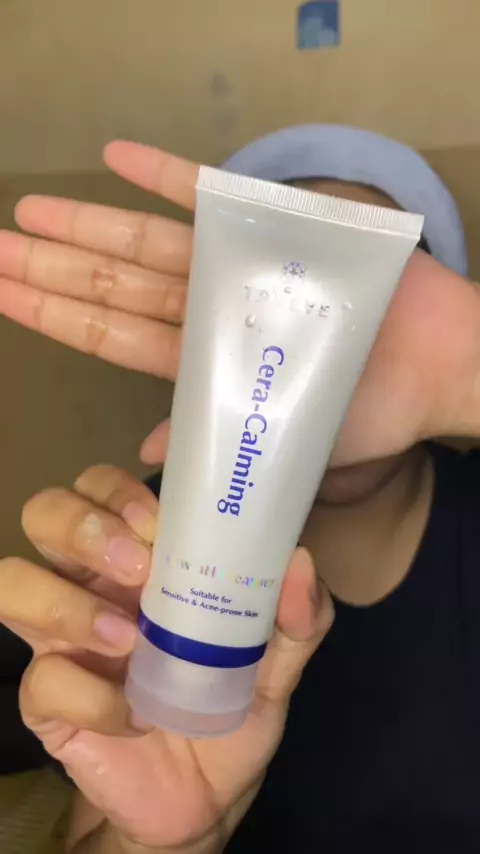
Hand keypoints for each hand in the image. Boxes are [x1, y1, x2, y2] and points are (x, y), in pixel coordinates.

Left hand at [0, 142, 478, 470]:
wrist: (436, 368)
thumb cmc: (364, 411)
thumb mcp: (281, 442)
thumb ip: (211, 441)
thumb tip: (146, 459)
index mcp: (202, 361)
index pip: (110, 336)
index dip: (52, 315)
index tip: (3, 296)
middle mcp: (206, 311)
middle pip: (113, 288)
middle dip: (49, 270)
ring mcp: (234, 270)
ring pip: (145, 245)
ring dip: (87, 226)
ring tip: (28, 214)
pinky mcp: (273, 232)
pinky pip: (210, 197)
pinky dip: (165, 176)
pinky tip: (115, 156)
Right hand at [0, 466, 332, 852]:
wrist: (206, 794)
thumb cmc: (231, 703)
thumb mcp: (278, 660)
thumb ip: (297, 616)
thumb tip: (299, 561)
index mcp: (140, 556)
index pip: (102, 488)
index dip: (115, 487)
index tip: (157, 513)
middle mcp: (90, 583)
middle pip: (45, 514)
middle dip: (82, 525)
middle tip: (137, 564)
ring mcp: (62, 639)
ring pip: (13, 581)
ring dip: (66, 601)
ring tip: (126, 636)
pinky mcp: (46, 701)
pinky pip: (42, 679)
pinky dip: (90, 697)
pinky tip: (133, 714)